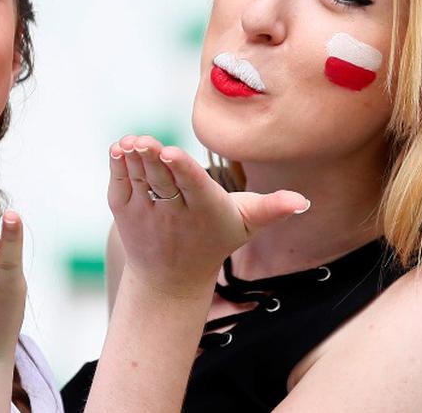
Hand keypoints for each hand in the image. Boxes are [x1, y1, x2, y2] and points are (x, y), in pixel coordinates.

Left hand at [107, 135, 308, 297]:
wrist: (171, 280)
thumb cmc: (214, 241)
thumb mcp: (246, 226)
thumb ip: (272, 209)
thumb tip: (303, 201)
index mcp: (204, 210)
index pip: (192, 185)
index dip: (181, 168)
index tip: (169, 152)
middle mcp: (173, 213)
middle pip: (163, 179)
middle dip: (153, 159)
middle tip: (145, 141)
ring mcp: (146, 212)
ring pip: (140, 179)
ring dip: (133, 159)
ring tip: (131, 142)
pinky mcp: (125, 213)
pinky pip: (121, 185)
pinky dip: (118, 167)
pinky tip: (119, 149)